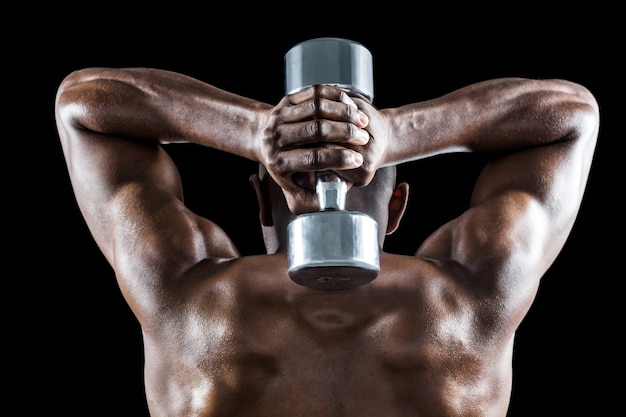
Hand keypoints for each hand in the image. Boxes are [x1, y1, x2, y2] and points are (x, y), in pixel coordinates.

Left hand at [258, 85, 371, 212]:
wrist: (262, 137)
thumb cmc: (283, 166)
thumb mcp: (291, 189)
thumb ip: (309, 201)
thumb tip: (327, 206)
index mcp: (279, 162)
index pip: (313, 159)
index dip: (338, 159)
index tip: (357, 160)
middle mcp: (277, 137)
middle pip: (316, 130)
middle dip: (345, 134)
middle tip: (364, 139)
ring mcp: (281, 116)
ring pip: (318, 108)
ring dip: (344, 113)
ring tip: (362, 121)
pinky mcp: (287, 99)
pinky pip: (315, 92)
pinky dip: (336, 97)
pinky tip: (351, 105)